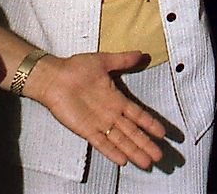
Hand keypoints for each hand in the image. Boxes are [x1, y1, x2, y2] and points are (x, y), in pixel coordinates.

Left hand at [26, 50, 165, 167]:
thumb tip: (142, 54)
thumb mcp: (103, 61)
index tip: (163, 134)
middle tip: (160, 156)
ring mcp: (98, 123)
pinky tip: (123, 161)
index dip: (150, 124)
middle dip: (146, 144)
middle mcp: (110, 114)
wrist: (53, 76)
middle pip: (133, 132)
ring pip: (120, 141)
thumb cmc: (75, 68)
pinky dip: (112, 152)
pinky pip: (101, 143)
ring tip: (147, 163)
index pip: (138, 114)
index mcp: (116, 99)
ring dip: (134, 152)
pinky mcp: (85, 130)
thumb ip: (123, 60)